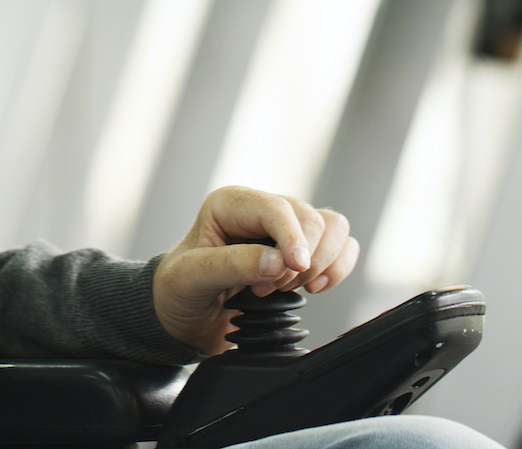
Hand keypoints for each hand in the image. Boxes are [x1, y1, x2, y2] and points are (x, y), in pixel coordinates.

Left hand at [151, 185, 358, 353]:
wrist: (182, 316)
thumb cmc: (179, 289)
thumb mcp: (191, 277)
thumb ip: (231, 265)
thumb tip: (278, 262)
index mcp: (230, 205)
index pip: (276, 208)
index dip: (292, 236)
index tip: (296, 267)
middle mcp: (261, 211)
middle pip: (312, 218)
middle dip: (302, 259)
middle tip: (270, 288)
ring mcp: (285, 231)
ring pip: (334, 228)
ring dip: (322, 263)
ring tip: (288, 288)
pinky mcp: (303, 252)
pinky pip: (342, 248)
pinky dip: (337, 269)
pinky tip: (313, 288)